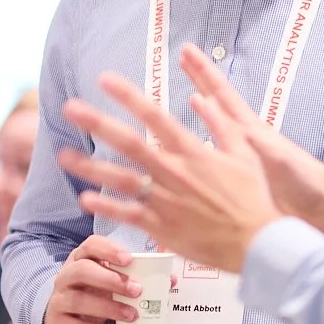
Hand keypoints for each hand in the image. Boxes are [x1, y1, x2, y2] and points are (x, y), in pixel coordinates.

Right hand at [42, 235, 137, 323]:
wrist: (63, 323)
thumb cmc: (92, 296)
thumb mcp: (108, 284)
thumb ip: (135, 279)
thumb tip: (169, 280)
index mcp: (81, 259)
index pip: (91, 245)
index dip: (109, 250)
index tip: (129, 259)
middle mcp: (66, 276)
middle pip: (82, 270)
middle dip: (110, 279)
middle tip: (136, 290)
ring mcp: (59, 300)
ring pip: (80, 300)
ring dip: (110, 308)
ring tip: (132, 315)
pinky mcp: (59, 323)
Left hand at [57, 72, 282, 272]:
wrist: (259, 243)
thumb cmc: (254, 197)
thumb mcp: (243, 152)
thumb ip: (220, 123)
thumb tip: (201, 97)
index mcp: (193, 151)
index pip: (154, 116)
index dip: (128, 96)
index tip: (105, 80)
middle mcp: (174, 172)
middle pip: (129, 143)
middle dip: (97, 123)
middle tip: (70, 109)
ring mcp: (166, 201)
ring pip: (121, 179)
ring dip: (90, 167)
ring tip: (63, 157)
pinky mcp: (163, 228)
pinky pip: (129, 214)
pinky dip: (107, 207)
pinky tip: (85, 198)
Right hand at [179, 45, 323, 231]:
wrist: (318, 206)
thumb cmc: (303, 182)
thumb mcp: (281, 161)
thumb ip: (260, 145)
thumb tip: (239, 129)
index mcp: (252, 129)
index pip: (222, 93)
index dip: (204, 72)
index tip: (188, 52)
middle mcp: (244, 135)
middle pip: (216, 98)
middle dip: (199, 77)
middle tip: (182, 55)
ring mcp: (242, 151)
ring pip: (214, 121)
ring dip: (199, 105)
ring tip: (182, 93)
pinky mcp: (240, 170)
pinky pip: (214, 149)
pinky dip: (199, 141)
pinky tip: (186, 141)